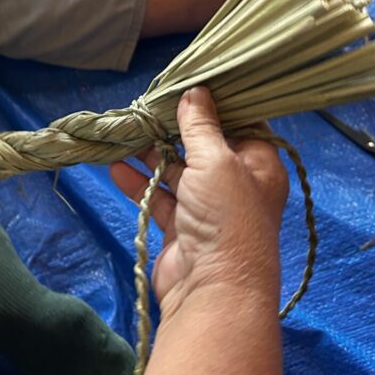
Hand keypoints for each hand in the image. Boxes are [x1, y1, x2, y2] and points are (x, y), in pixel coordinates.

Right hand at [110, 87, 287, 318]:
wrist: (212, 289)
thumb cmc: (226, 217)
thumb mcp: (216, 161)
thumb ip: (200, 126)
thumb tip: (195, 92)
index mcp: (259, 165)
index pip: (238, 125)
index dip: (214, 106)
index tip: (186, 85)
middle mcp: (236, 184)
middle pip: (203, 146)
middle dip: (174, 128)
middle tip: (147, 106)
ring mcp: (207, 207)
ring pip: (177, 171)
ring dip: (151, 154)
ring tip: (125, 132)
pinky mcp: (181, 227)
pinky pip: (159, 196)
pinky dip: (139, 182)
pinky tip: (115, 167)